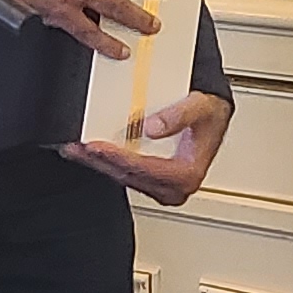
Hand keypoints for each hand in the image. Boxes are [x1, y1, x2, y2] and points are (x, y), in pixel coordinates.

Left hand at [65, 88, 230, 206]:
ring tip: (78, 149)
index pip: (145, 169)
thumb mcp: (201, 106)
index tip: (99, 146)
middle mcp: (175, 186)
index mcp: (188, 173)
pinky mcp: (152, 180)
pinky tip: (91, 152)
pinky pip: (125, 173)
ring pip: (123, 177)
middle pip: (129, 176)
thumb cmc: (209, 113)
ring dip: (99, 163)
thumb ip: (178, 115)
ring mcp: (162, 186)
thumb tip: (153, 128)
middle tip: (81, 147)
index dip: (119, 157)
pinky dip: (106, 162)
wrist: (213, 114)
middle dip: (102, 161)